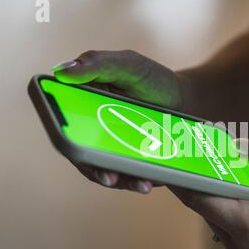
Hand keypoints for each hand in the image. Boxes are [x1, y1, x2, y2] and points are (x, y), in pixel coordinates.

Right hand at [52, 50, 188, 192]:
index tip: (81, 155)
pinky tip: (153, 181)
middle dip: (97, 171)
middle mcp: (94, 131)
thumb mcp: (128, 65)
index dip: (68, 144)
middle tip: (112, 179)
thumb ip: (97, 64)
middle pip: (86, 157)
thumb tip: (61, 71)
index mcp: (83, 106)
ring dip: (122, 181)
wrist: (187, 99)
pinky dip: (139, 179)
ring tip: (142, 184)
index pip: (66, 129)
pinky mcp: (131, 161)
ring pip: (109, 170)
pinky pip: (130, 175)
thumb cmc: (153, 79)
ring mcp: (113, 148)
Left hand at [171, 139, 248, 248]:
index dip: (184, 177)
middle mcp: (241, 247)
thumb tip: (244, 144)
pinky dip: (229, 205)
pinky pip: (228, 226)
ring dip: (216, 191)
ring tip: (222, 165)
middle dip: (200, 178)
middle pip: (204, 207)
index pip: (202, 199)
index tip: (175, 157)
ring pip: (215, 216)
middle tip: (199, 151)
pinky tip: (243, 189)